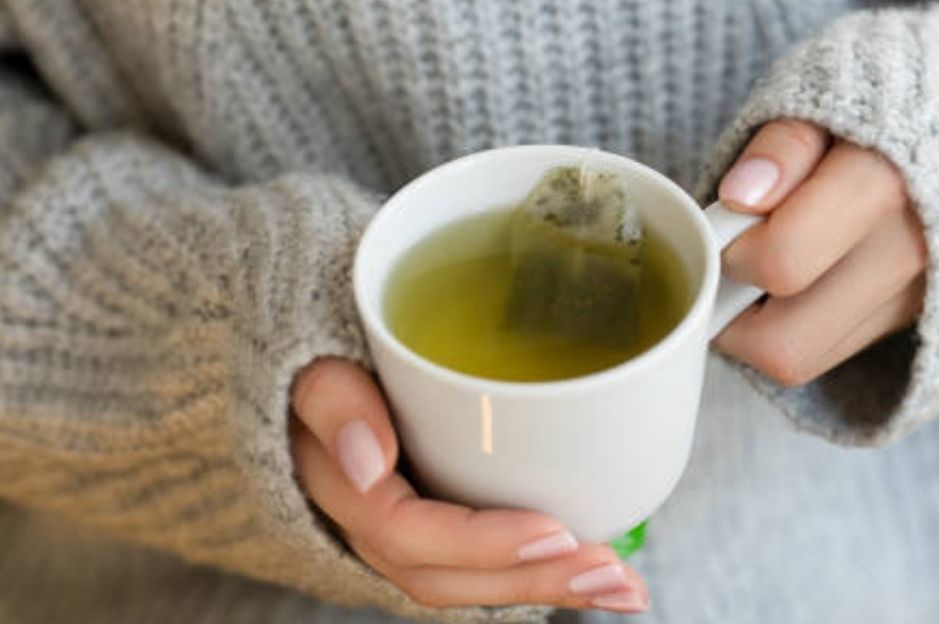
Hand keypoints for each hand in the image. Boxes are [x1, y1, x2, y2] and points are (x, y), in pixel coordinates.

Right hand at [290, 358, 647, 612]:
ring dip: (549, 586)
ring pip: (472, 580)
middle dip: (533, 579)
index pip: (405, 533)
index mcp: (341, 489)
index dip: (480, 543)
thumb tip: (369, 462)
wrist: (321, 365)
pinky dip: (542, 571)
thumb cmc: (326, 354)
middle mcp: (371, 526)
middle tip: (612, 569)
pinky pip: (487, 564)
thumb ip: (333, 400)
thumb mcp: (315, 362)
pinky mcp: (440, 523)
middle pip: (448, 575)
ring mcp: (407, 530)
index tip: (554, 531)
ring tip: (623, 585)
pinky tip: (598, 573)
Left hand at [713, 120, 926, 386]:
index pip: (782, 261)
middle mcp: (908, 256)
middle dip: (732, 317)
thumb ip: (783, 146)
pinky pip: (833, 353)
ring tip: (763, 268)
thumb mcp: (828, 93)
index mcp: (885, 185)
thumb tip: (740, 196)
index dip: (732, 251)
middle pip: (785, 345)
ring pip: (805, 359)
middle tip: (731, 267)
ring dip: (762, 327)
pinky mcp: (916, 319)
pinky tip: (800, 279)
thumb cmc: (882, 103)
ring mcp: (919, 298)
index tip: (727, 226)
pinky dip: (798, 326)